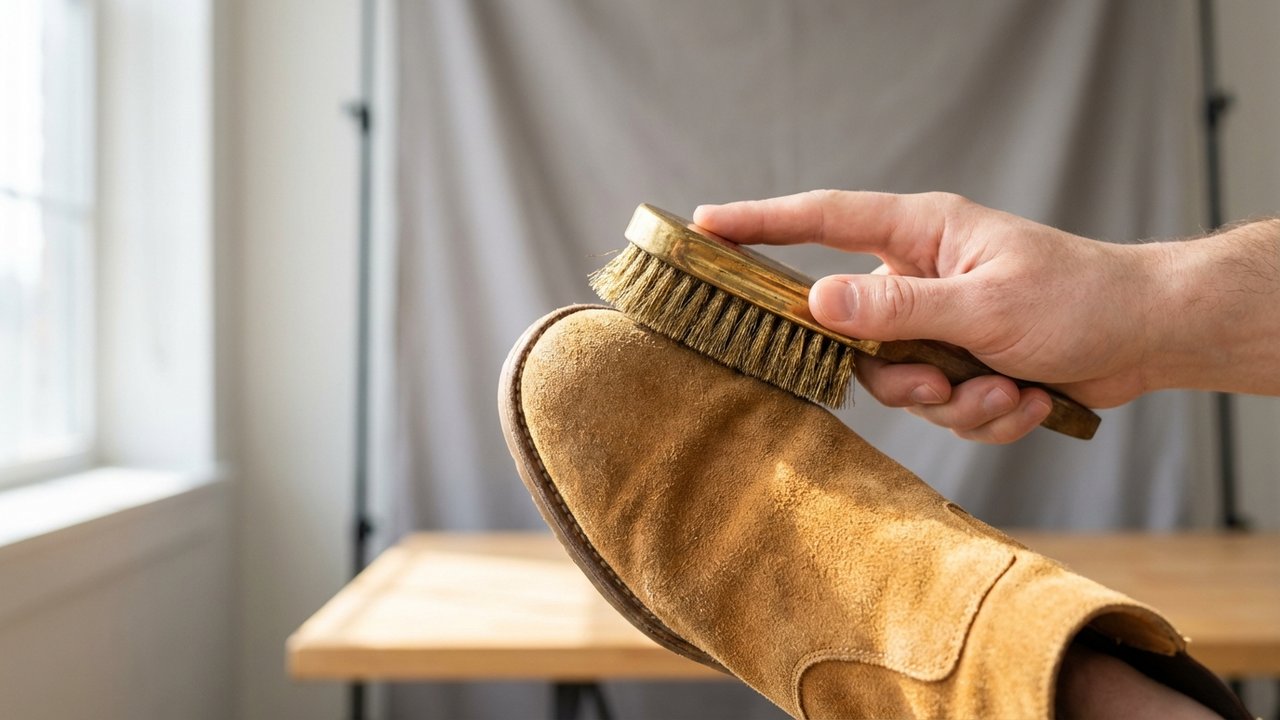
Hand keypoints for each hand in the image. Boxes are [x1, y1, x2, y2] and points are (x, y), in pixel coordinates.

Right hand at [694, 191, 1165, 442]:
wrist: (1146, 335)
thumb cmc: (1078, 297)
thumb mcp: (984, 303)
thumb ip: (897, 306)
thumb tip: (817, 301)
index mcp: (919, 234)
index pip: (821, 220)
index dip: (759, 224)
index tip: (705, 230)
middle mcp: (919, 276)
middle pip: (854, 334)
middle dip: (903, 374)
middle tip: (946, 381)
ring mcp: (938, 323)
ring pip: (898, 383)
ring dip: (955, 402)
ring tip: (1008, 390)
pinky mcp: (960, 365)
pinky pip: (940, 407)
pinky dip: (983, 414)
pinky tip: (1028, 399)